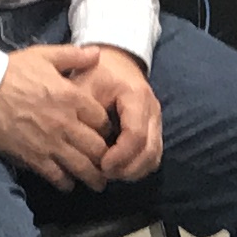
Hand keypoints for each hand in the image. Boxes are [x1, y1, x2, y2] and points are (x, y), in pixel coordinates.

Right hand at [0, 45, 117, 187]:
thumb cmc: (11, 71)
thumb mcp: (44, 55)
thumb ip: (74, 56)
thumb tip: (98, 53)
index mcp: (72, 97)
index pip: (103, 120)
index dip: (107, 129)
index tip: (105, 134)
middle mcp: (66, 123)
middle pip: (98, 148)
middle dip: (106, 158)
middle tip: (108, 164)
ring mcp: (50, 142)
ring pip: (82, 166)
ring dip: (93, 177)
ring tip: (97, 183)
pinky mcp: (33, 157)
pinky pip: (56, 175)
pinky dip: (66, 183)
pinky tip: (68, 184)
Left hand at [59, 43, 164, 179]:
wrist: (115, 61)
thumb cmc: (95, 73)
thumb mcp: (84, 86)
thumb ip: (81, 114)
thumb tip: (79, 146)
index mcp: (136, 96)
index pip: (135, 135)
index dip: (119, 156)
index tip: (100, 166)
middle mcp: (152, 109)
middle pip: (149, 151)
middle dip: (126, 168)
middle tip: (103, 175)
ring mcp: (156, 120)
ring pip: (153, 156)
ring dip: (133, 170)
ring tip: (109, 174)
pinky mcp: (154, 129)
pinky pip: (153, 155)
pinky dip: (137, 166)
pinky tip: (118, 169)